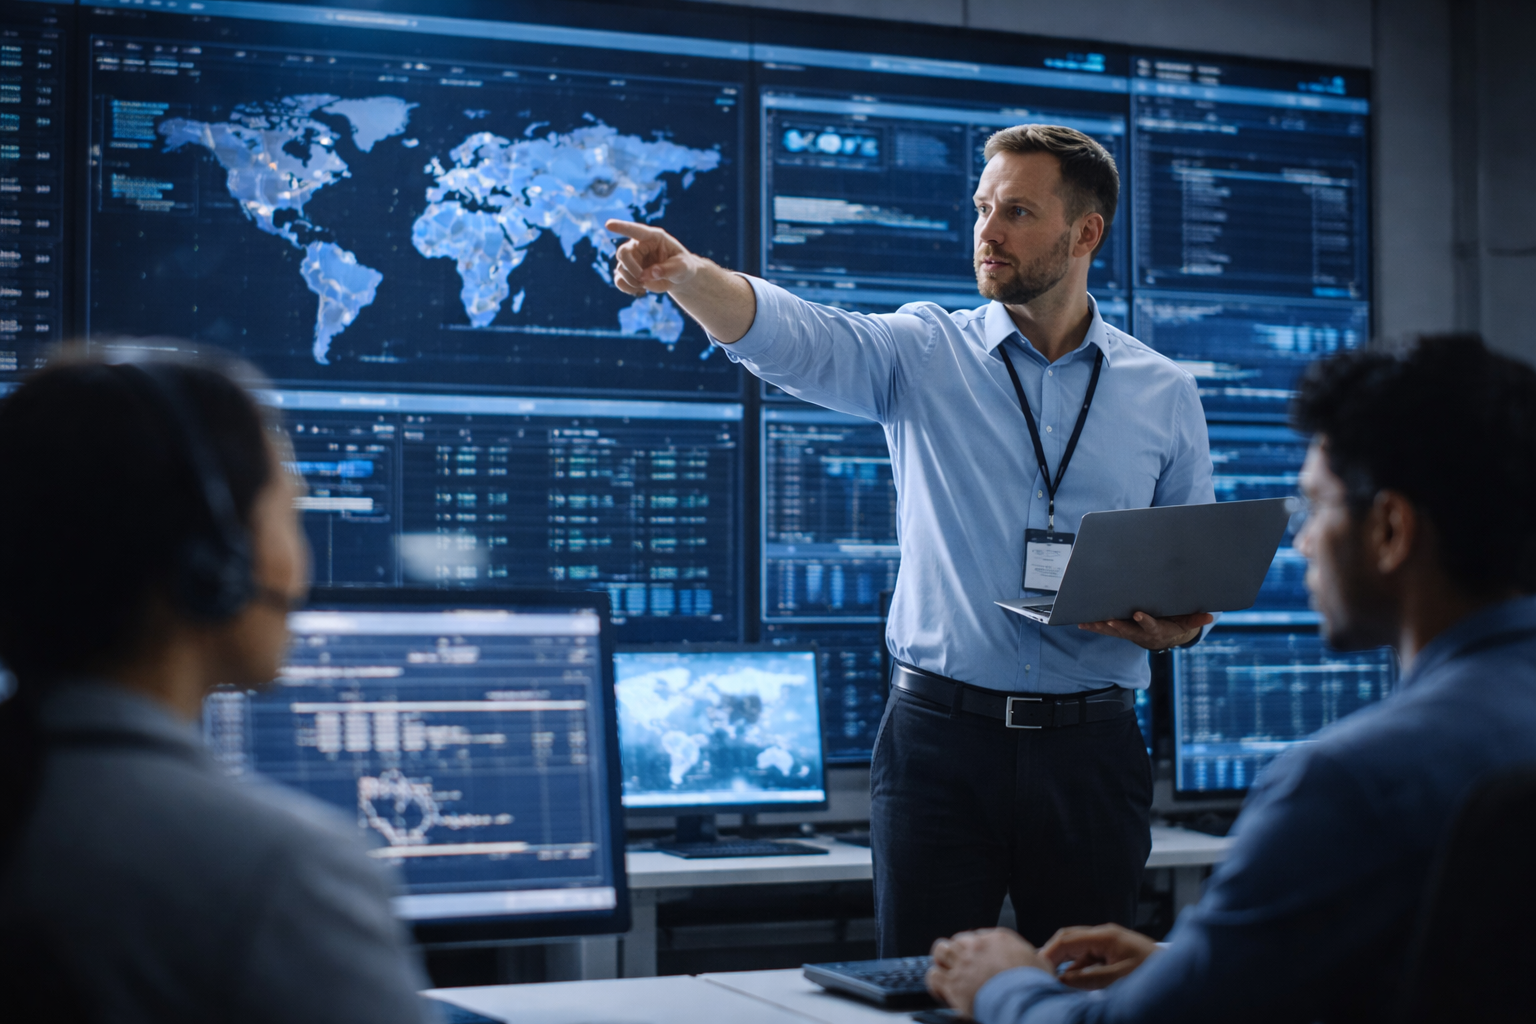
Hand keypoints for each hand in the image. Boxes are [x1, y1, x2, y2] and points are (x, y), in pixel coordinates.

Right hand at [606, 219, 700, 295]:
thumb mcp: (682, 267)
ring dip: (631, 281)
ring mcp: (632, 259)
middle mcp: (639, 245)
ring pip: (621, 268)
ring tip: (645, 287)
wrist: (678, 277)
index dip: (622, 227)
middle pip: (624, 253)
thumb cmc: (682, 267)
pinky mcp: (629, 272)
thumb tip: (647, 275)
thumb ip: (667, 270)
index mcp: (653, 237)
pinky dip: (626, 288)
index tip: (609, 224)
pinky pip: (619, 280)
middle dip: (631, 269)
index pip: (636, 230)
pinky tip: (639, 291)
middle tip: (643, 281)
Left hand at [927, 928, 1052, 1017]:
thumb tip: (1035, 961)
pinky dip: (935, 982)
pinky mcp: (953, 983)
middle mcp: (977, 946)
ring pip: (941, 951)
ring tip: (946, 971)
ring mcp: (963, 963)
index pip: (979, 936)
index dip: (977, 949)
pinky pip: (933, 976)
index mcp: (998, 938)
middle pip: (958, 940)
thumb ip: (1033, 957)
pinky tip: (941, 989)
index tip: (979, 960)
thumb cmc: (1034, 985)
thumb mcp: (1041, 963)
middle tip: (961, 966)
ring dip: (942, 960)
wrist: (1023, 1000)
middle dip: (958, 952)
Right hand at [1040, 924, 1158, 989]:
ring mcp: (1108, 944)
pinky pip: (1089, 960)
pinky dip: (1080, 972)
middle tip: (1042, 975)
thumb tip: (1062, 980)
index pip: (1066, 939)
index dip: (1049, 953)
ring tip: (1058, 985)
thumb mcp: (1120, 978)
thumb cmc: (1154, 972)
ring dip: (1067, 968)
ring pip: (1078, 953)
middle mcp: (1104, 935)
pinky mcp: (1113, 954)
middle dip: (1054, 958)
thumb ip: (1090, 978)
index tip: (1037, 969)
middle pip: (1069, 941)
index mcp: (1105, 936)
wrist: (1183, 973)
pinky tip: (1076, 986)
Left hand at [1078, 610, 1212, 650]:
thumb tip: (1210, 615)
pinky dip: (1094, 626)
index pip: (1151, 626)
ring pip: (1113, 631)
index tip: (1138, 614)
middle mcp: (1140, 634)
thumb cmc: (1174, 625)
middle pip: (1127, 630)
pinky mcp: (1120, 631)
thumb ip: (1195, 619)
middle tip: (1108, 619)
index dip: (1145, 621)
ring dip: (1101, 627)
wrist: (1163, 638)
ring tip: (1087, 622)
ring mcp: (1129, 633)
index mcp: (1156, 630)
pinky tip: (1081, 623)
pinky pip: (1106, 630)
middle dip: (1117, 625)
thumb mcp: (1186, 623)